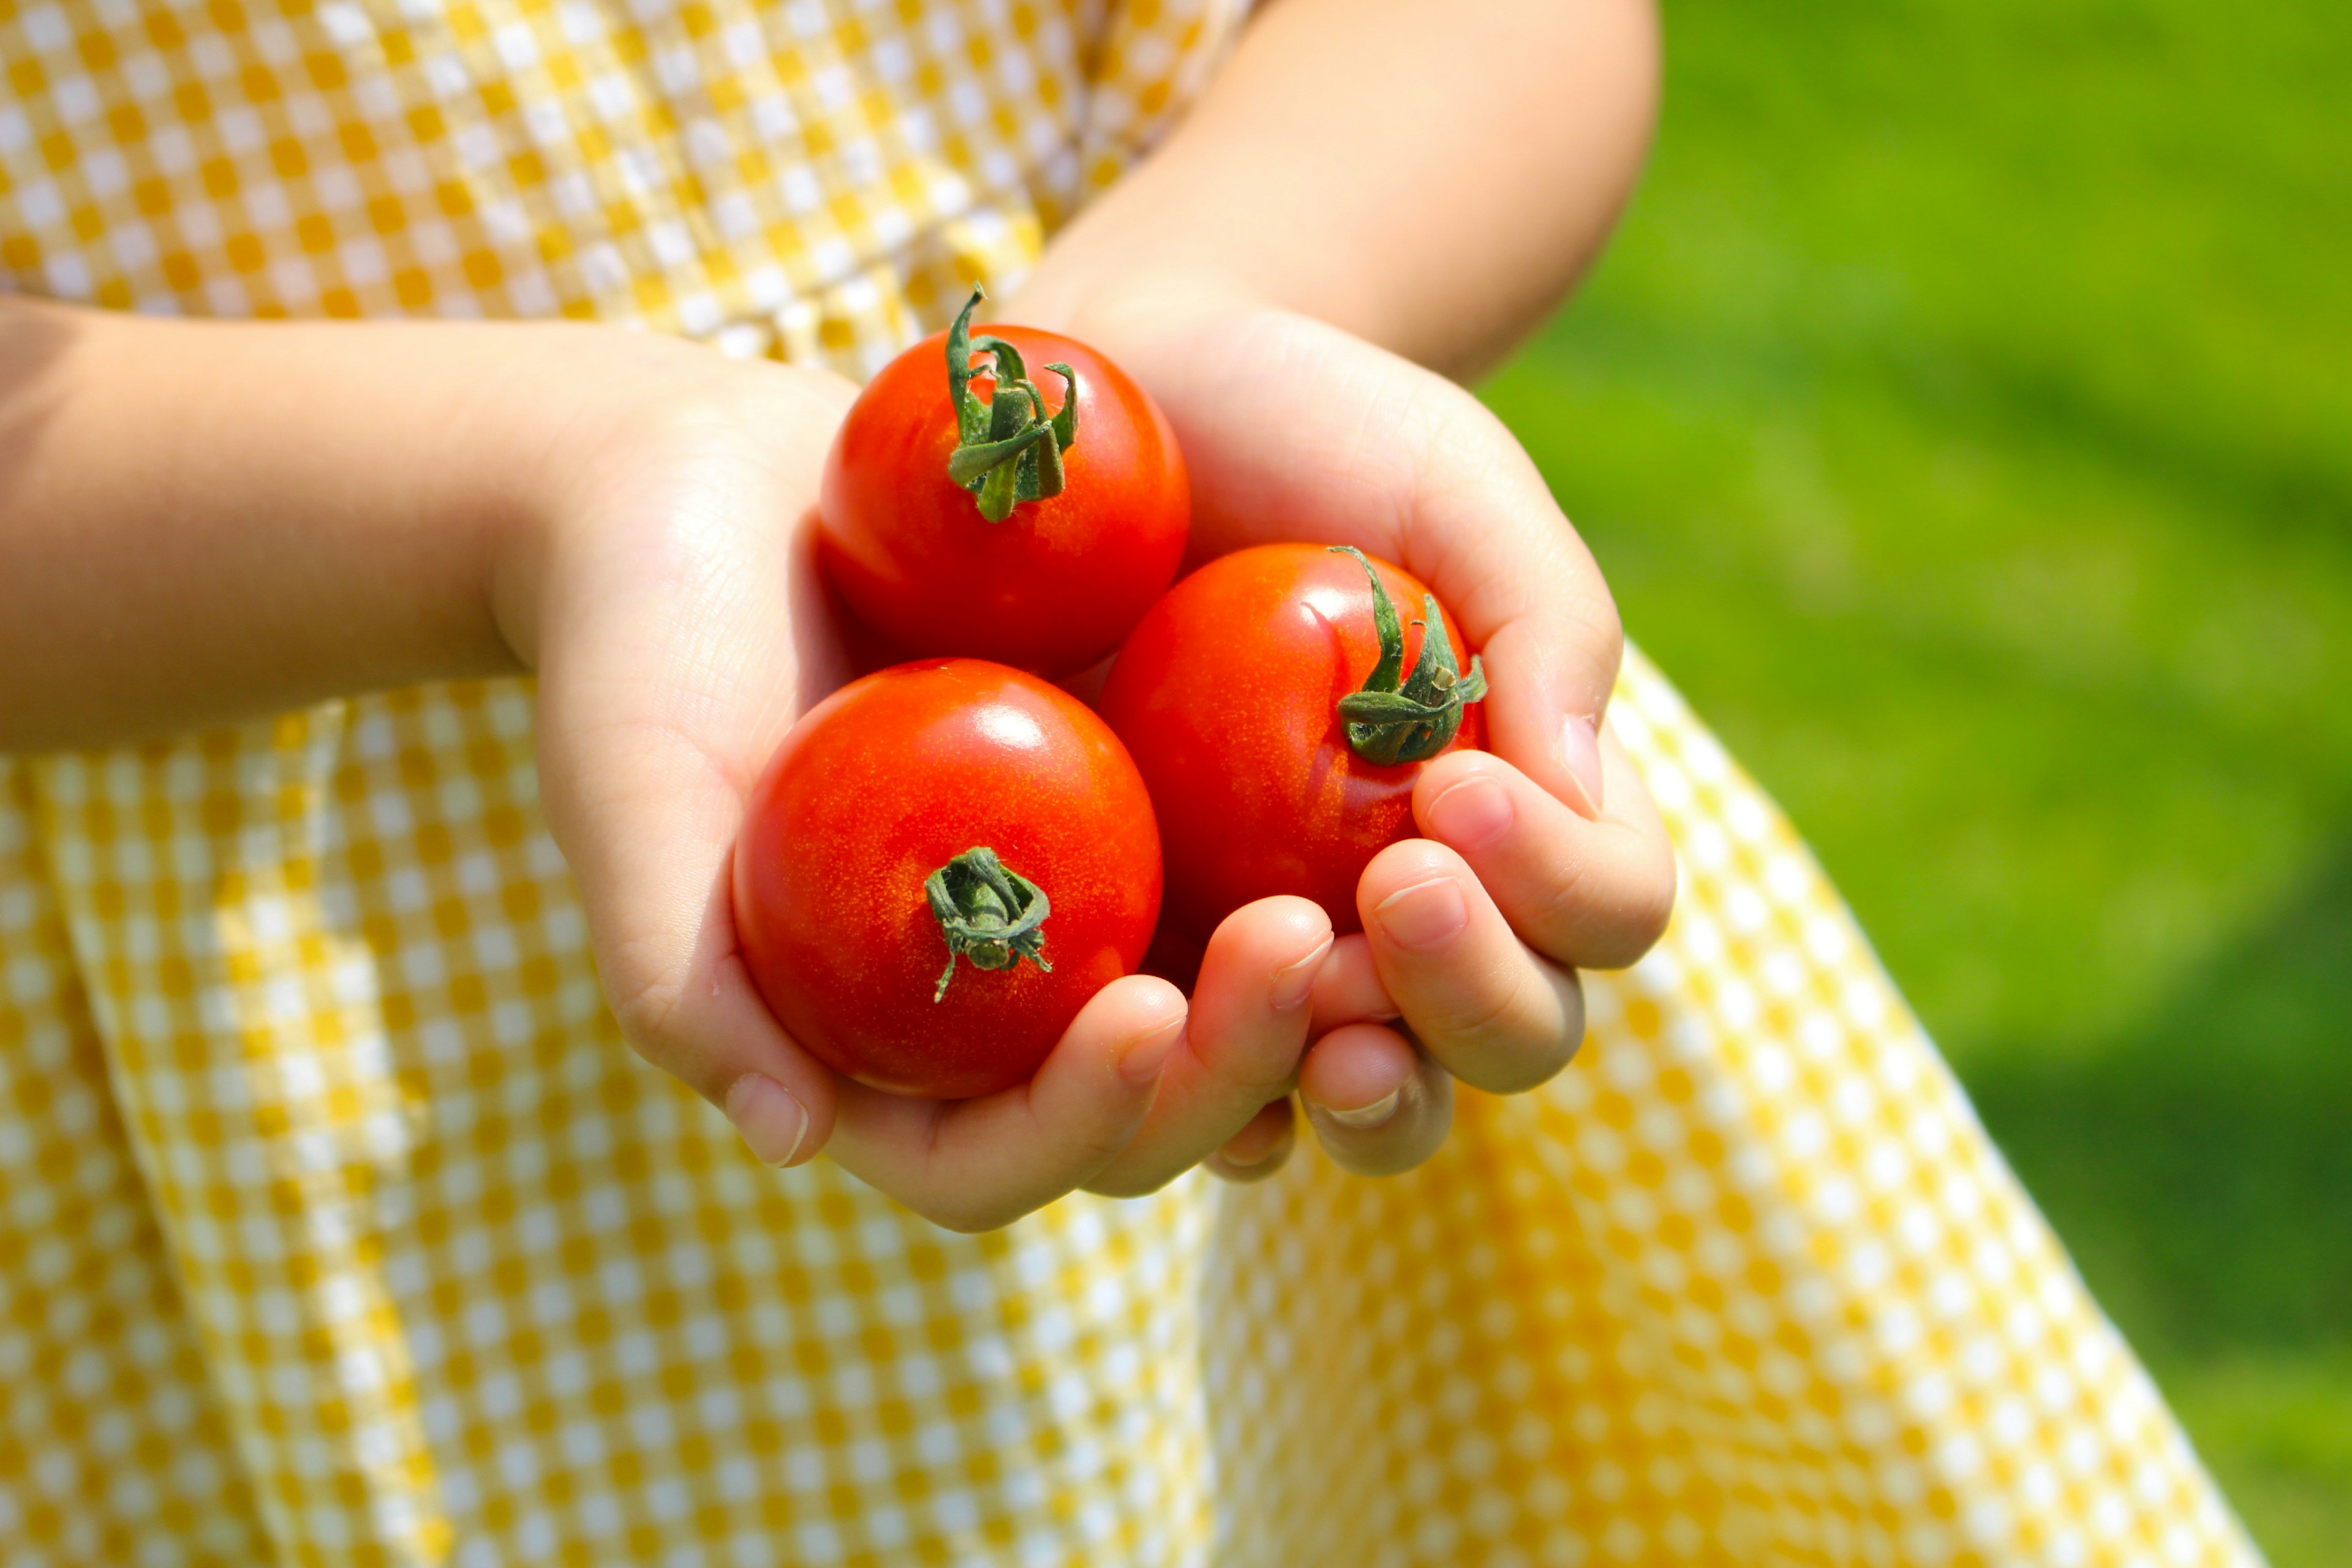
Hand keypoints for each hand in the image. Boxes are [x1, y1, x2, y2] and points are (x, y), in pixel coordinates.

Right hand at [509, 337, 1340, 1230]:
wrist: (710, 487)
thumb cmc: (641, 640)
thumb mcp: (631, 786)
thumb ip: (672, 969)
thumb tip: (790, 1140)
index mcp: (859, 1053)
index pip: (983, 1160)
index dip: (1073, 1123)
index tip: (1142, 1015)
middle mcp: (981, 1013)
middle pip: (1138, 1113)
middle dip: (1230, 1062)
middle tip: (1305, 944)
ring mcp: (1068, 920)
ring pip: (1219, 1016)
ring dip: (1311, 993)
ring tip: (1385, 893)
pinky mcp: (1134, 819)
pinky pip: (1244, 876)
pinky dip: (1322, 870)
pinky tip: (1391, 801)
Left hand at [1006, 288, 1678, 1183]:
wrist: (1113, 408)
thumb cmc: (1307, 430)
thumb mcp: (1451, 488)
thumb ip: (1545, 629)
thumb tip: (1577, 804)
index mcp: (1532, 802)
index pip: (1609, 913)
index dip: (1559, 886)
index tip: (1454, 784)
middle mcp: (1426, 903)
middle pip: (1516, 1039)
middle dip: (1470, 998)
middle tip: (1388, 892)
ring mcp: (1291, 949)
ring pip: (1374, 1101)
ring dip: (1356, 1078)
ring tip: (1296, 989)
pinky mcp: (1149, 966)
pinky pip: (1191, 1100)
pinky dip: (1193, 1096)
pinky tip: (1155, 1031)